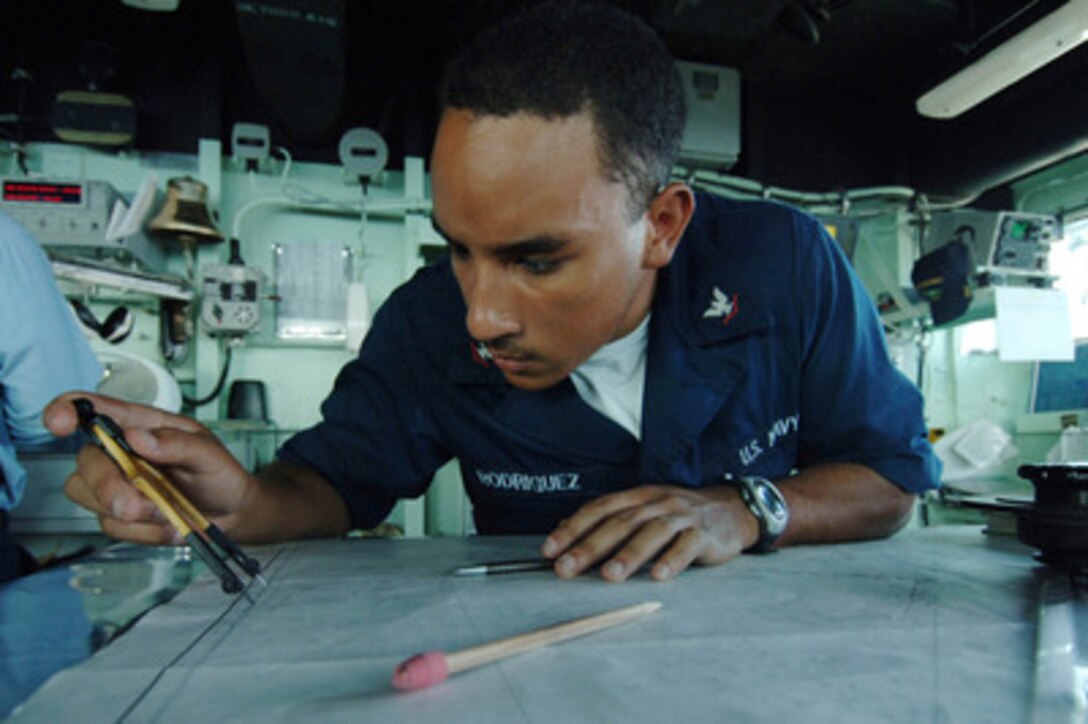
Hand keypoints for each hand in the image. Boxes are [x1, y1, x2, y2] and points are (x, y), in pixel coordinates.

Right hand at [43, 392, 251, 545]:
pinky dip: (144, 531)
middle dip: (108, 486)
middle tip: (139, 503)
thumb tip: (138, 436)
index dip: (67, 410)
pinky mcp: (116, 516)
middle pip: (85, 462)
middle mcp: (120, 453)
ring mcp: (115, 485)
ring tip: (170, 510)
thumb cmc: (218, 473)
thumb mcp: (208, 453)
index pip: (93, 410)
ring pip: (89, 497)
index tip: (60, 422)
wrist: (230, 513)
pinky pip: (112, 526)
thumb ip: (177, 444)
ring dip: (133, 512)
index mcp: (140, 426)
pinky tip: (168, 524)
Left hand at [540, 485, 758, 581]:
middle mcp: (657, 502)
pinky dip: (672, 560)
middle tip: (567, 567)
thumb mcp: (644, 510)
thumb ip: (611, 520)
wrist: (733, 509)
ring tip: (608, 576)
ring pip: (652, 532)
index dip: (573, 528)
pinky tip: (659, 576)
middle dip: (590, 546)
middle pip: (620, 522)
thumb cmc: (680, 515)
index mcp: (638, 496)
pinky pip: (687, 546)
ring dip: (628, 554)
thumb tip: (567, 529)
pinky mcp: (705, 534)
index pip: (599, 509)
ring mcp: (682, 516)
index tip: (550, 549)